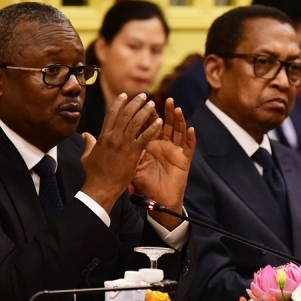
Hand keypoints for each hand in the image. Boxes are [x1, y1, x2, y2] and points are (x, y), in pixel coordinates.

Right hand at [80, 93, 161, 211]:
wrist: (101, 188)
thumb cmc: (93, 174)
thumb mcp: (87, 156)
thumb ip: (88, 143)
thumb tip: (85, 134)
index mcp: (103, 136)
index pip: (111, 114)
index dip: (119, 103)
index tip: (125, 95)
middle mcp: (113, 137)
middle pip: (126, 115)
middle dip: (135, 103)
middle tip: (144, 96)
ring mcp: (123, 144)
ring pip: (136, 122)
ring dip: (145, 111)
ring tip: (152, 104)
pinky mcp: (133, 153)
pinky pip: (145, 137)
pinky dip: (152, 128)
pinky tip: (159, 122)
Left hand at [132, 98, 195, 229]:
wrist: (158, 201)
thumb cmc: (146, 185)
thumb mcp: (132, 167)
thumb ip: (124, 153)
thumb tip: (110, 141)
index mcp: (151, 145)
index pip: (149, 126)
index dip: (147, 115)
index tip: (143, 102)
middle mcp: (164, 145)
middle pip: (165, 124)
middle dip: (165, 112)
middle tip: (164, 99)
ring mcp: (175, 151)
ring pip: (178, 131)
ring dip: (178, 120)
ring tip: (177, 108)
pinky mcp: (184, 160)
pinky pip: (188, 147)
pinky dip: (190, 138)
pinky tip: (190, 129)